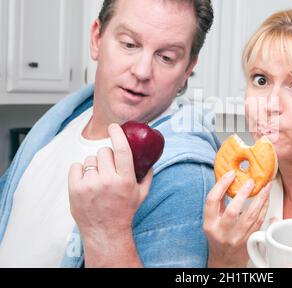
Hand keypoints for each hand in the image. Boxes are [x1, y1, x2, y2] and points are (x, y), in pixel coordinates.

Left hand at [68, 123, 152, 245]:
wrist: (105, 231)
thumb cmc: (125, 211)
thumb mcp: (142, 194)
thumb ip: (147, 175)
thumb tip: (149, 158)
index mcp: (126, 180)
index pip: (121, 150)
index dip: (117, 135)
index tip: (114, 127)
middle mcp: (108, 181)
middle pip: (104, 152)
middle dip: (106, 156)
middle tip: (108, 168)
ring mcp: (90, 185)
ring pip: (90, 159)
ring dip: (94, 165)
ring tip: (97, 178)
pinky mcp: (75, 189)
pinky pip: (75, 166)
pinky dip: (80, 171)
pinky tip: (86, 180)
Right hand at [203, 170, 271, 267]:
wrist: (225, 259)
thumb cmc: (217, 236)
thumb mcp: (211, 220)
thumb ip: (218, 202)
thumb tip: (227, 178)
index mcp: (210, 224)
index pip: (212, 201)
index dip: (221, 185)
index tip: (230, 174)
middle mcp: (222, 232)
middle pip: (232, 211)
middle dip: (243, 193)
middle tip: (251, 181)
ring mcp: (237, 237)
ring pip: (250, 216)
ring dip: (260, 199)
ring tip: (266, 186)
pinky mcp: (249, 239)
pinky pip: (259, 221)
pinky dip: (264, 207)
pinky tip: (266, 198)